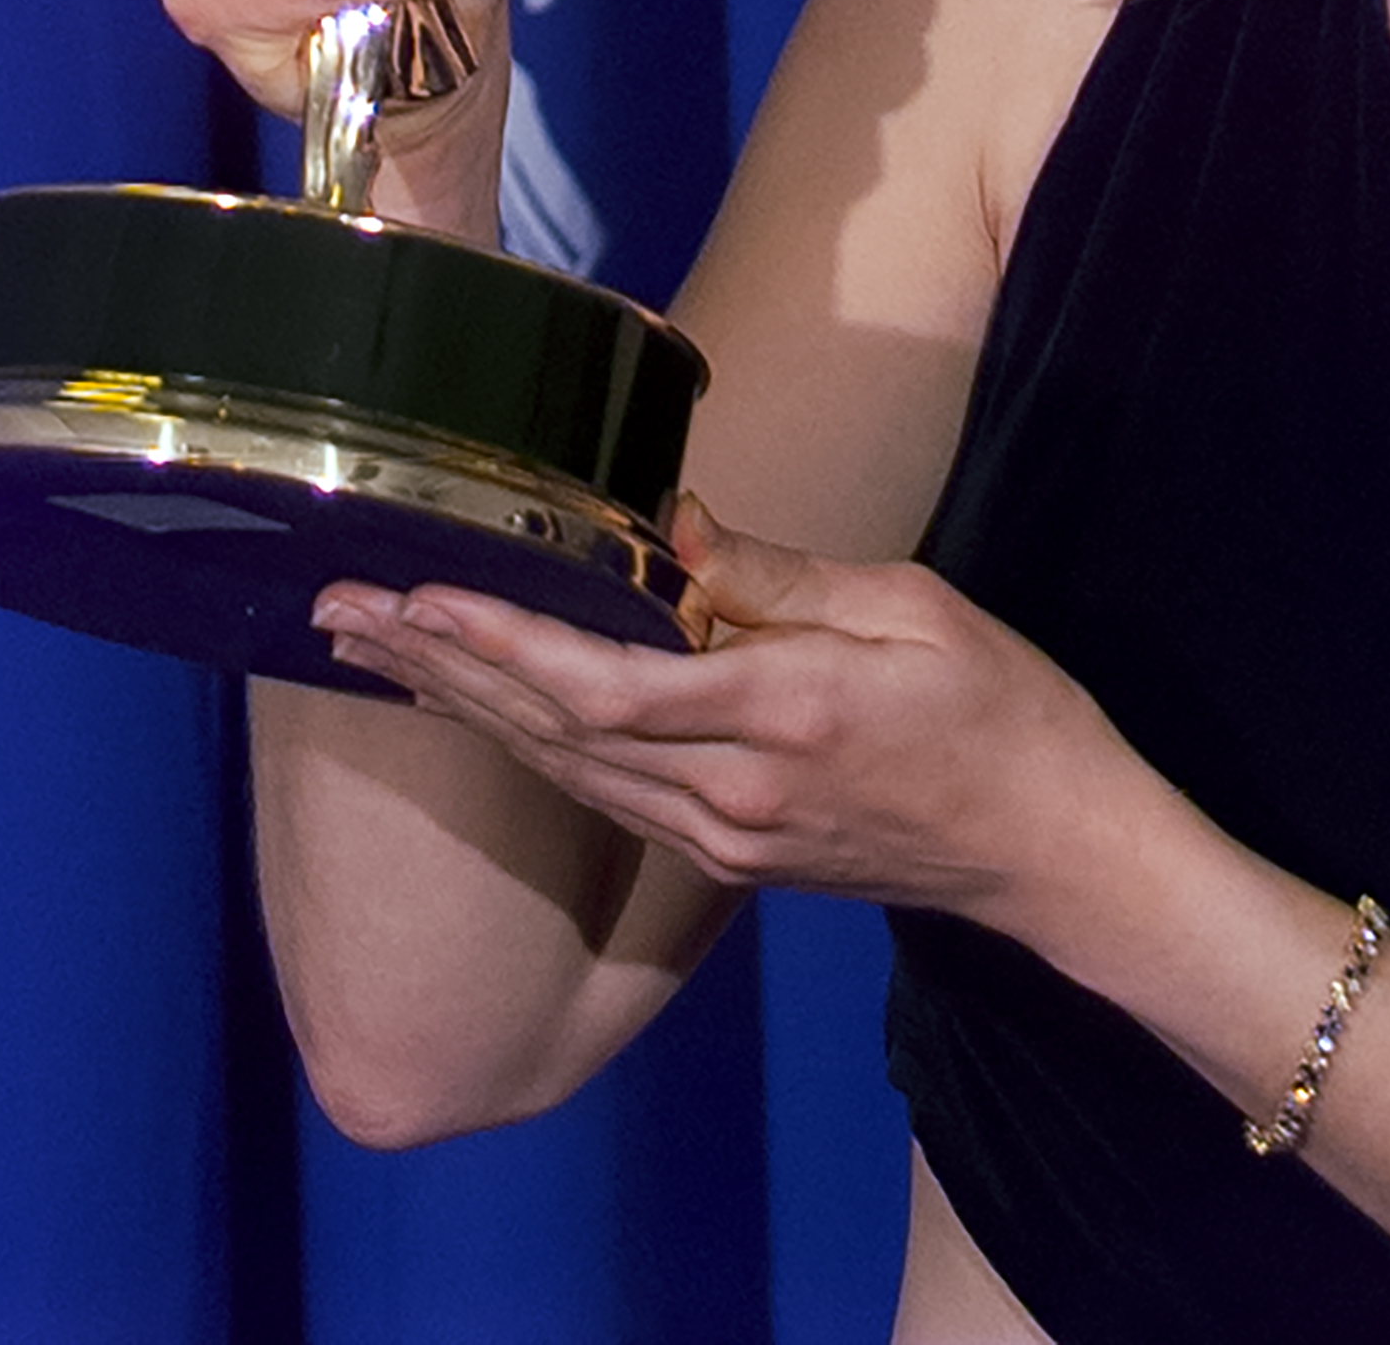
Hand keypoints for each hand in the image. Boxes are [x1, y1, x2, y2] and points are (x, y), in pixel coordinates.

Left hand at [309, 501, 1139, 923]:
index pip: (603, 681)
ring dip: (464, 707)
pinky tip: (485, 707)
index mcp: (780, 717)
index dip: (500, 640)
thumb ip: (781, 578)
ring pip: (564, 770)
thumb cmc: (1002, 709)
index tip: (415, 595)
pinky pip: (605, 794)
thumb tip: (671, 531)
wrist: (1050, 849)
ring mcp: (723, 841)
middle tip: (339, 612)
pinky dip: (531, 742)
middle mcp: (729, 796)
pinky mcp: (729, 859)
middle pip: (553, 730)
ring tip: (379, 650)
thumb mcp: (910, 610)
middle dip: (439, 667)